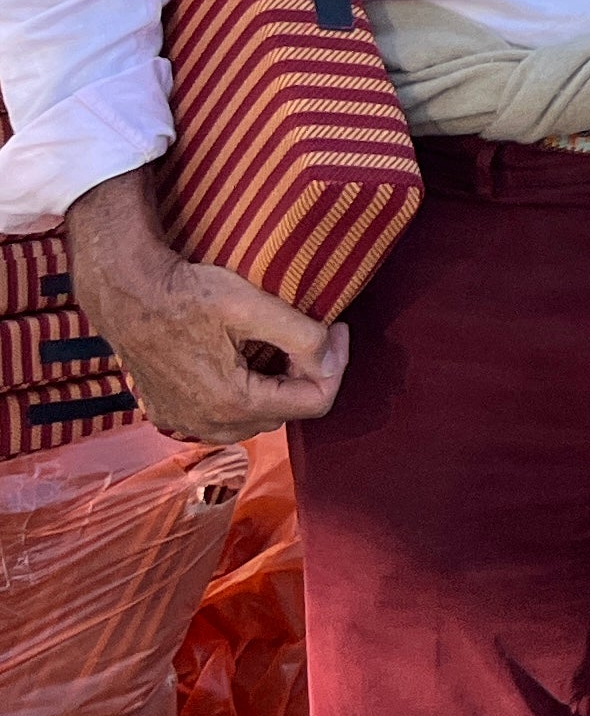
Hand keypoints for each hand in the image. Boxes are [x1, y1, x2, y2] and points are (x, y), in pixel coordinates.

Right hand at [66, 167, 346, 443]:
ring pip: (256, 417)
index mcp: (233, 403)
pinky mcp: (169, 412)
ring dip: (275, 386)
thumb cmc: (185, 293)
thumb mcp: (250, 305)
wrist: (125, 291)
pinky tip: (240, 359)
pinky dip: (243, 393)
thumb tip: (330, 361)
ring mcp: (185, 422)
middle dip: (305, 375)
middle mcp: (208, 424)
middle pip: (287, 410)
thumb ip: (301, 336)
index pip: (315, 402)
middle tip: (306, 334)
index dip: (335, 364)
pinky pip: (223, 416)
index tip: (337, 329)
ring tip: (275, 345)